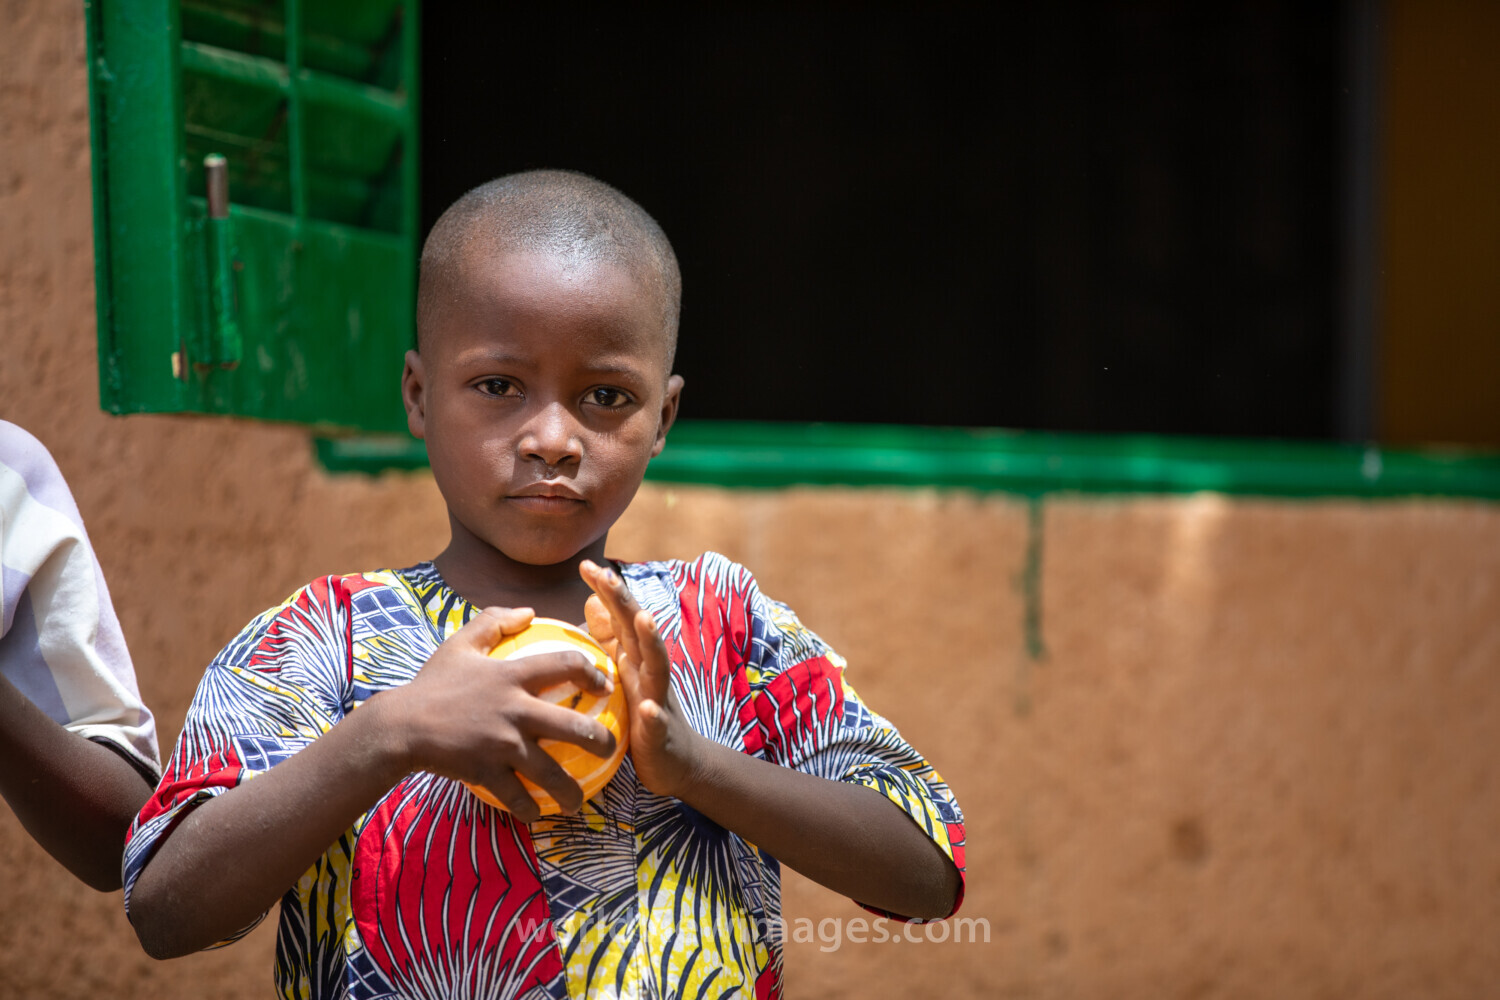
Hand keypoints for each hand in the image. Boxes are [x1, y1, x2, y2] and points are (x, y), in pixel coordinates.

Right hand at [379, 605, 617, 820]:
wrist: (400, 725)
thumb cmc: (432, 683)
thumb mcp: (460, 643)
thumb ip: (494, 620)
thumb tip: (530, 611)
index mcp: (512, 675)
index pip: (566, 665)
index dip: (593, 673)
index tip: (605, 686)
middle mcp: (515, 709)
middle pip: (574, 725)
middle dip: (601, 740)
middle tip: (611, 748)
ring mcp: (502, 744)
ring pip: (551, 772)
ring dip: (571, 790)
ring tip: (580, 802)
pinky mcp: (486, 771)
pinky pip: (517, 796)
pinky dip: (529, 809)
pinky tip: (537, 814)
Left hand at [579, 560, 704, 797]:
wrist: (677, 763)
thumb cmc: (641, 716)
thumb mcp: (622, 675)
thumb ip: (608, 641)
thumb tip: (589, 604)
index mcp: (636, 657)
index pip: (621, 616)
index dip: (607, 591)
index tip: (586, 566)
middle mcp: (649, 671)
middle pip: (639, 630)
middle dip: (626, 602)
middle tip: (608, 576)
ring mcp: (658, 698)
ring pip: (657, 665)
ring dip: (651, 641)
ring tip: (643, 618)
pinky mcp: (661, 731)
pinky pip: (657, 721)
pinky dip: (653, 713)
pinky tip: (647, 708)